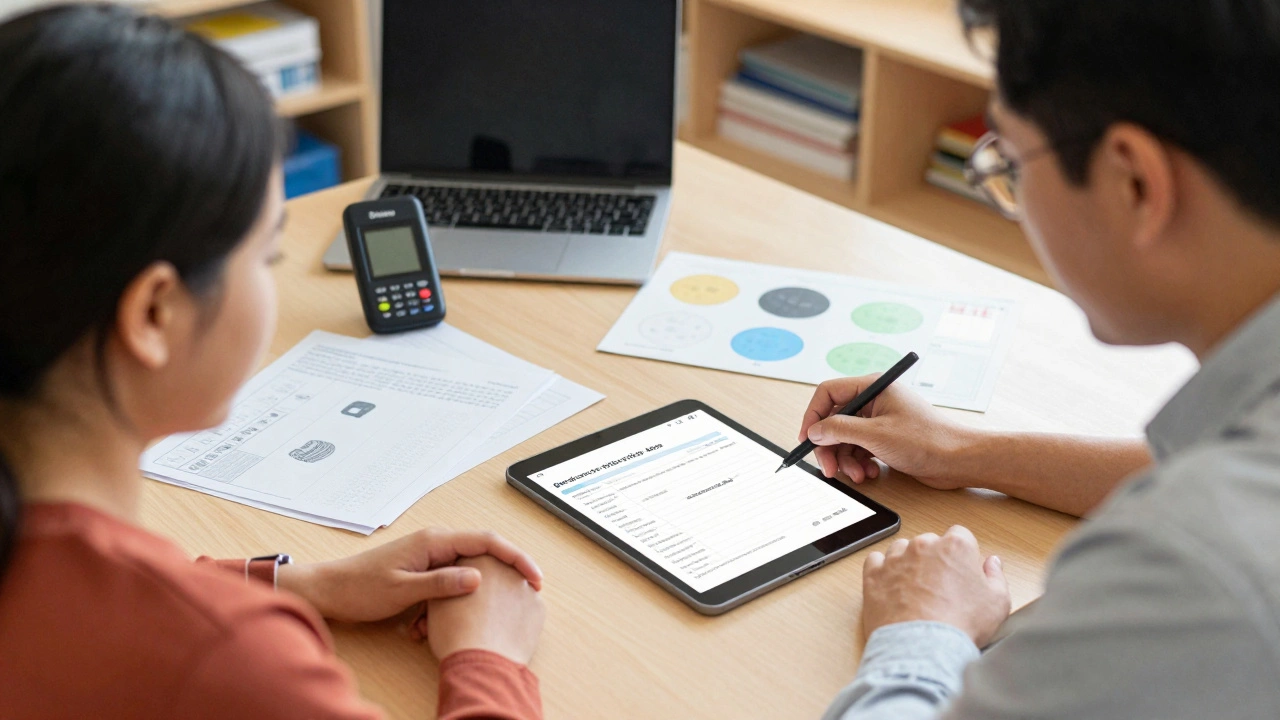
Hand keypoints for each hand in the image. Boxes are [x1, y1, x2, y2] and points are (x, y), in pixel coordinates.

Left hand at [278, 529, 541, 622]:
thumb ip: (442, 583)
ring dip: (471, 593)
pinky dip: (452, 598)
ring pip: (467, 568)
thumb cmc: (359, 588)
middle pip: (484, 551)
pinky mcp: (423, 566)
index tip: (534, 577)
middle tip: (522, 594)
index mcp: (434, 540)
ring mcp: (430, 553)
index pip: (487, 541)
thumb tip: (478, 579)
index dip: (516, 557)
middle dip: (504, 573)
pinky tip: (434, 620)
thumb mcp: (403, 590)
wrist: (329, 589)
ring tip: (466, 614)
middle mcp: (435, 541)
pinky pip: (450, 578)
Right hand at [421, 555, 545, 664]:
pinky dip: (515, 618)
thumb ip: (447, 582)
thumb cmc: (454, 632)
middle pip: (495, 574)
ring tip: (485, 626)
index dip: (462, 579)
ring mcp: (526, 588)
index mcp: (479, 559)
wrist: (482, 664)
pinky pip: (524, 609)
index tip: (458, 594)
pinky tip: (503, 633)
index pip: (471, 562)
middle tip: (472, 611)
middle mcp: (506, 568)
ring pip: (510, 592)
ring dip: (501, 603)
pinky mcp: (539, 608)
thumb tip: (455, 580)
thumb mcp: (437, 602)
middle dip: (485, 589)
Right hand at [799, 375, 974, 487]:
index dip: (813, 415)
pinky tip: (870, 474)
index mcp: (873, 387)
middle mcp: (874, 400)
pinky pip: (859, 449)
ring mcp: (879, 420)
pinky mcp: (884, 438)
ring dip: (846, 460)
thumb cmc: (927, 440)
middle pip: (834, 420)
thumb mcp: (876, 435)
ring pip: (845, 438)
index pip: (829, 393)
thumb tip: (815, 431)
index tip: (807, 439)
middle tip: (829, 469)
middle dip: (830, 446)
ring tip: (858, 475)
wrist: (958, 460)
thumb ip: (840, 430)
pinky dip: (859, 463)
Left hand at [862, 526, 1010, 645]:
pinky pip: (876, 561)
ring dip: (908, 563)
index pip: (961, 536)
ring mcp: (896, 558)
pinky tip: (892, 587)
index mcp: (955, 546)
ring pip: (902, 549)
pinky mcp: (874, 574)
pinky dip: (882, 571)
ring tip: (916, 590)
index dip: (963, 554)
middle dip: (935, 559)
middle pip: (930, 542)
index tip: (962, 571)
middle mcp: (923, 545)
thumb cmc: (961, 625)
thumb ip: (996, 576)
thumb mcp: (997, 603)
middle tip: (941, 587)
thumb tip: (992, 563)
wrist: (922, 646)